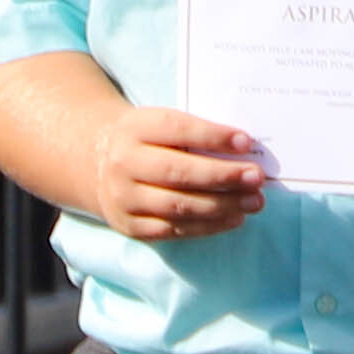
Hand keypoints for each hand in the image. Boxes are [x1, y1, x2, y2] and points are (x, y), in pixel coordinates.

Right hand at [89, 105, 268, 240]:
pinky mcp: (129, 225)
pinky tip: (234, 219)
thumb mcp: (160, 123)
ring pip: (177, 206)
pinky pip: (172, 229)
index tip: (246, 142)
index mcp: (135, 128)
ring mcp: (124, 198)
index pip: (177, 130)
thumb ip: (195, 132)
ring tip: (253, 201)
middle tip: (256, 178)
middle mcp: (124, 163)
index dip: (212, 137)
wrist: (97, 163)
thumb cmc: (148, 140)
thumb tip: (245, 149)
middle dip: (223, 176)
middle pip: (178, 172)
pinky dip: (207, 226)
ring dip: (222, 206)